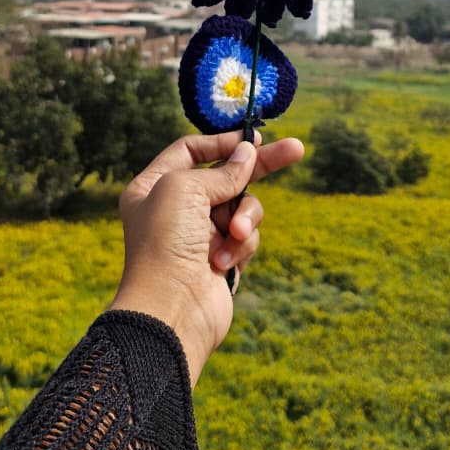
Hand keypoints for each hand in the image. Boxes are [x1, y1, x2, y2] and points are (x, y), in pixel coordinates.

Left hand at [108, 130, 303, 385]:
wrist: (171, 310)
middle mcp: (176, 208)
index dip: (221, 143)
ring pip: (242, 207)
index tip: (253, 138)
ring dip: (245, 217)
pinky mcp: (222, 258)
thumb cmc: (166, 243)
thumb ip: (221, 171)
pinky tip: (224, 262)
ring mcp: (200, 234)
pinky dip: (241, 245)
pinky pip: (246, 237)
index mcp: (153, 186)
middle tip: (296, 149)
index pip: (191, 150)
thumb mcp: (186, 189)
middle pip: (226, 175)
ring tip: (235, 235)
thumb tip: (248, 153)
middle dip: (259, 165)